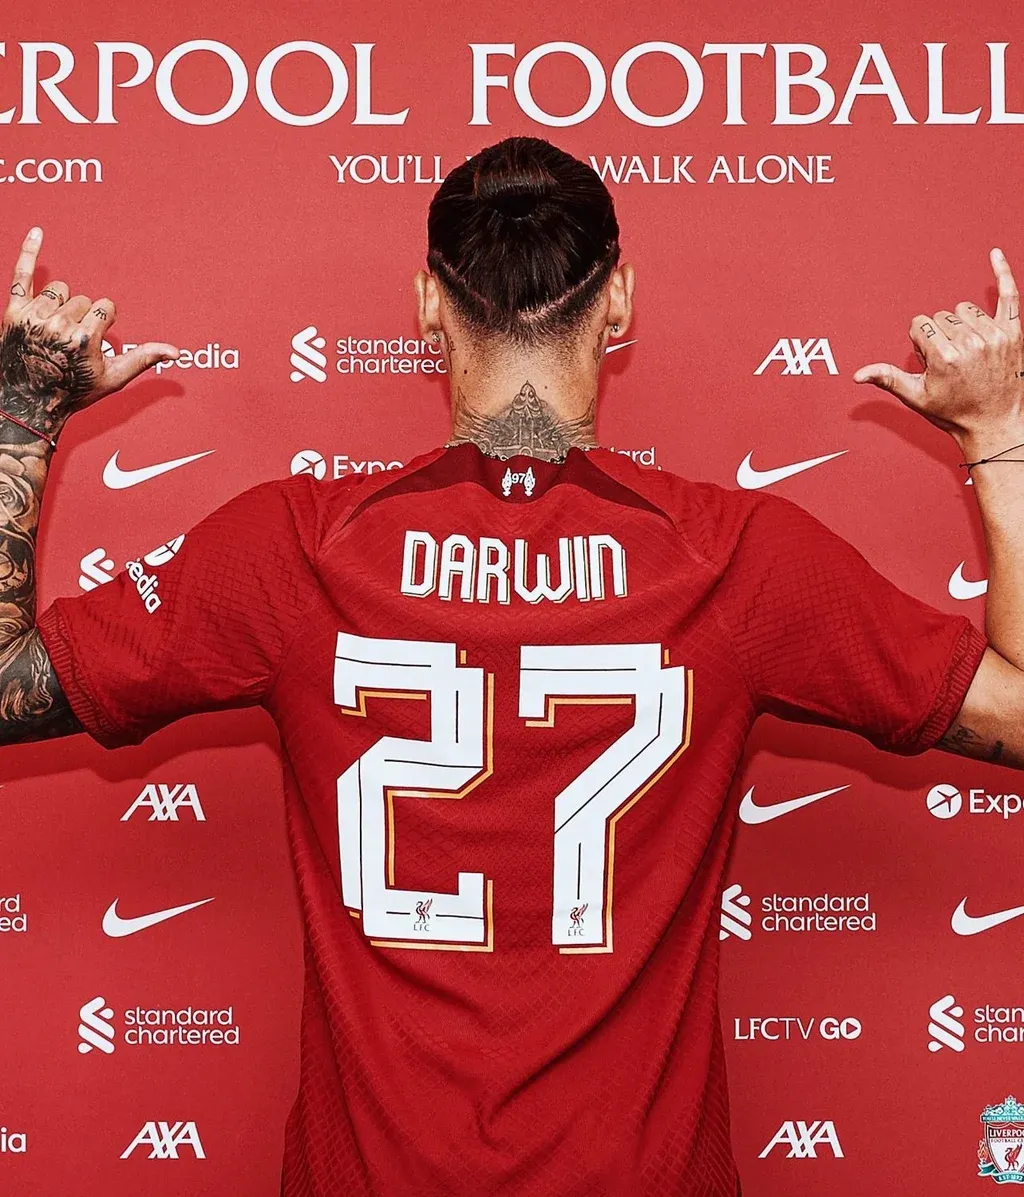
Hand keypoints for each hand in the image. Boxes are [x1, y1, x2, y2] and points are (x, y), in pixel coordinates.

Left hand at [0, 227, 178, 442]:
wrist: (29, 402)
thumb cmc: (73, 391)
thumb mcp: (112, 379)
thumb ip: (143, 358)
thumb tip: (175, 351)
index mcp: (84, 339)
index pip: (105, 307)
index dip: (103, 323)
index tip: (93, 341)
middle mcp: (56, 325)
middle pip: (82, 299)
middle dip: (82, 317)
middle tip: (70, 343)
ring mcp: (32, 316)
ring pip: (58, 289)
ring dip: (61, 305)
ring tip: (53, 329)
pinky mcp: (13, 311)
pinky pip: (22, 274)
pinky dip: (28, 252)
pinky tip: (38, 232)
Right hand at [853, 248, 1023, 461]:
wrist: (996, 424)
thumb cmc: (956, 413)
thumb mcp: (917, 397)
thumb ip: (888, 379)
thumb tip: (858, 375)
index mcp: (945, 356)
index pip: (920, 325)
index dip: (921, 344)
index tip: (933, 362)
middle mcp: (971, 342)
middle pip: (942, 316)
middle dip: (941, 335)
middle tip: (953, 363)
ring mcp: (995, 335)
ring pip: (966, 309)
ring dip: (963, 324)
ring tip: (970, 351)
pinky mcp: (1014, 332)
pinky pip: (1008, 295)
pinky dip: (1003, 273)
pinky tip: (994, 254)